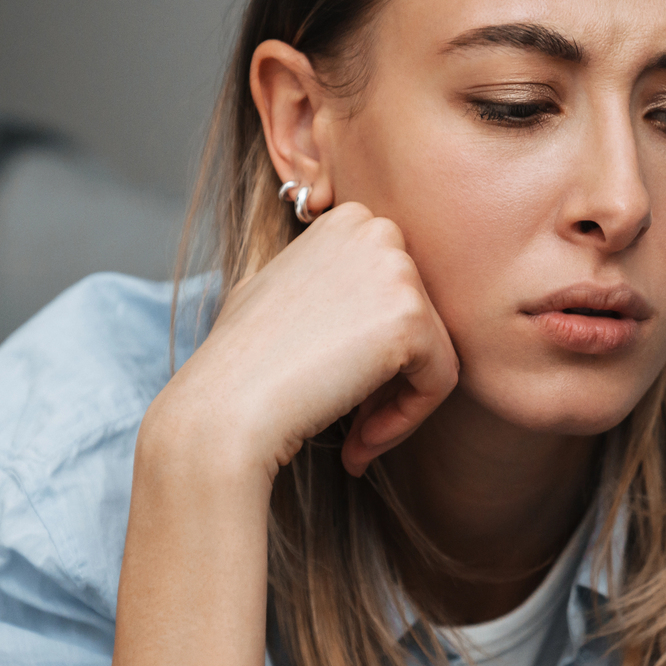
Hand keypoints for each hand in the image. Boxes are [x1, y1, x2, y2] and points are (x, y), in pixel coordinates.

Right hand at [152, 201, 458, 479]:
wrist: (224, 406)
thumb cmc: (240, 362)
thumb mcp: (276, 292)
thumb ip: (324, 282)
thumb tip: (356, 302)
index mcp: (348, 221)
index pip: (395, 294)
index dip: (372, 350)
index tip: (339, 388)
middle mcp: (376, 230)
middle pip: (421, 321)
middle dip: (391, 378)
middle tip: (351, 424)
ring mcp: (396, 268)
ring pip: (435, 352)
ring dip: (398, 404)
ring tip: (353, 440)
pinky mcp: (411, 317)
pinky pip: (441, 380)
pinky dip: (408, 420)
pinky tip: (359, 444)